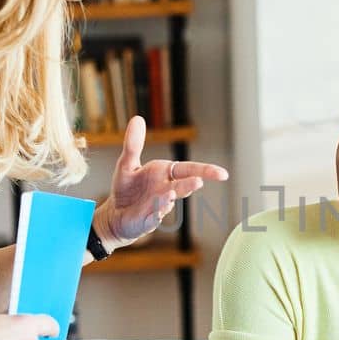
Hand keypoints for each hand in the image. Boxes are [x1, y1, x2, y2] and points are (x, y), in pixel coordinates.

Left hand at [94, 116, 227, 245]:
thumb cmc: (127, 187)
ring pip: (167, 202)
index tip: (222, 174)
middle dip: (189, 184)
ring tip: (169, 194)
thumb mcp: (127, 164)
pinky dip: (155, 215)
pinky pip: (154, 218)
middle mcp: (166, 190)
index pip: (189, 170)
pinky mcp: (148, 221)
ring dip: (169, 198)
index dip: (206, 171)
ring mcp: (159, 206)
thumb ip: (133, 144)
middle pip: (182, 186)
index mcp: (165, 173)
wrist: (116, 214)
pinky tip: (155, 213)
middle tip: (198, 182)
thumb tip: (137, 118)